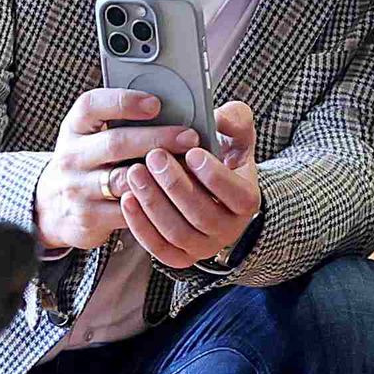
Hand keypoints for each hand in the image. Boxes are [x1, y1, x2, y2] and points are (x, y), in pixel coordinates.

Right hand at [35, 88, 202, 250]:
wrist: (51, 207)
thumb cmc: (85, 163)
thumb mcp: (89, 137)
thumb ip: (118, 124)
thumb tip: (171, 111)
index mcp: (74, 128)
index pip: (91, 106)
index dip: (123, 102)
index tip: (156, 103)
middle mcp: (72, 156)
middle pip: (116, 143)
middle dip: (158, 138)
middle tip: (189, 137)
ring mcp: (78, 188)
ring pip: (124, 179)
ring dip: (160, 174)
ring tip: (188, 168)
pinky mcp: (89, 217)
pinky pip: (128, 211)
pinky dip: (154, 203)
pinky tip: (175, 196)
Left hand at [115, 100, 258, 270]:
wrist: (206, 190)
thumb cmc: (219, 156)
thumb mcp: (234, 135)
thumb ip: (234, 120)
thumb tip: (219, 117)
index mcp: (247, 200)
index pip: (238, 196)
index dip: (214, 176)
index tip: (192, 152)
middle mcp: (228, 229)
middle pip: (202, 214)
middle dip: (176, 184)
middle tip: (154, 156)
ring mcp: (203, 246)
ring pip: (177, 232)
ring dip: (153, 203)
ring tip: (134, 172)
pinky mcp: (178, 256)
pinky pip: (158, 248)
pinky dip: (140, 226)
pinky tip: (127, 199)